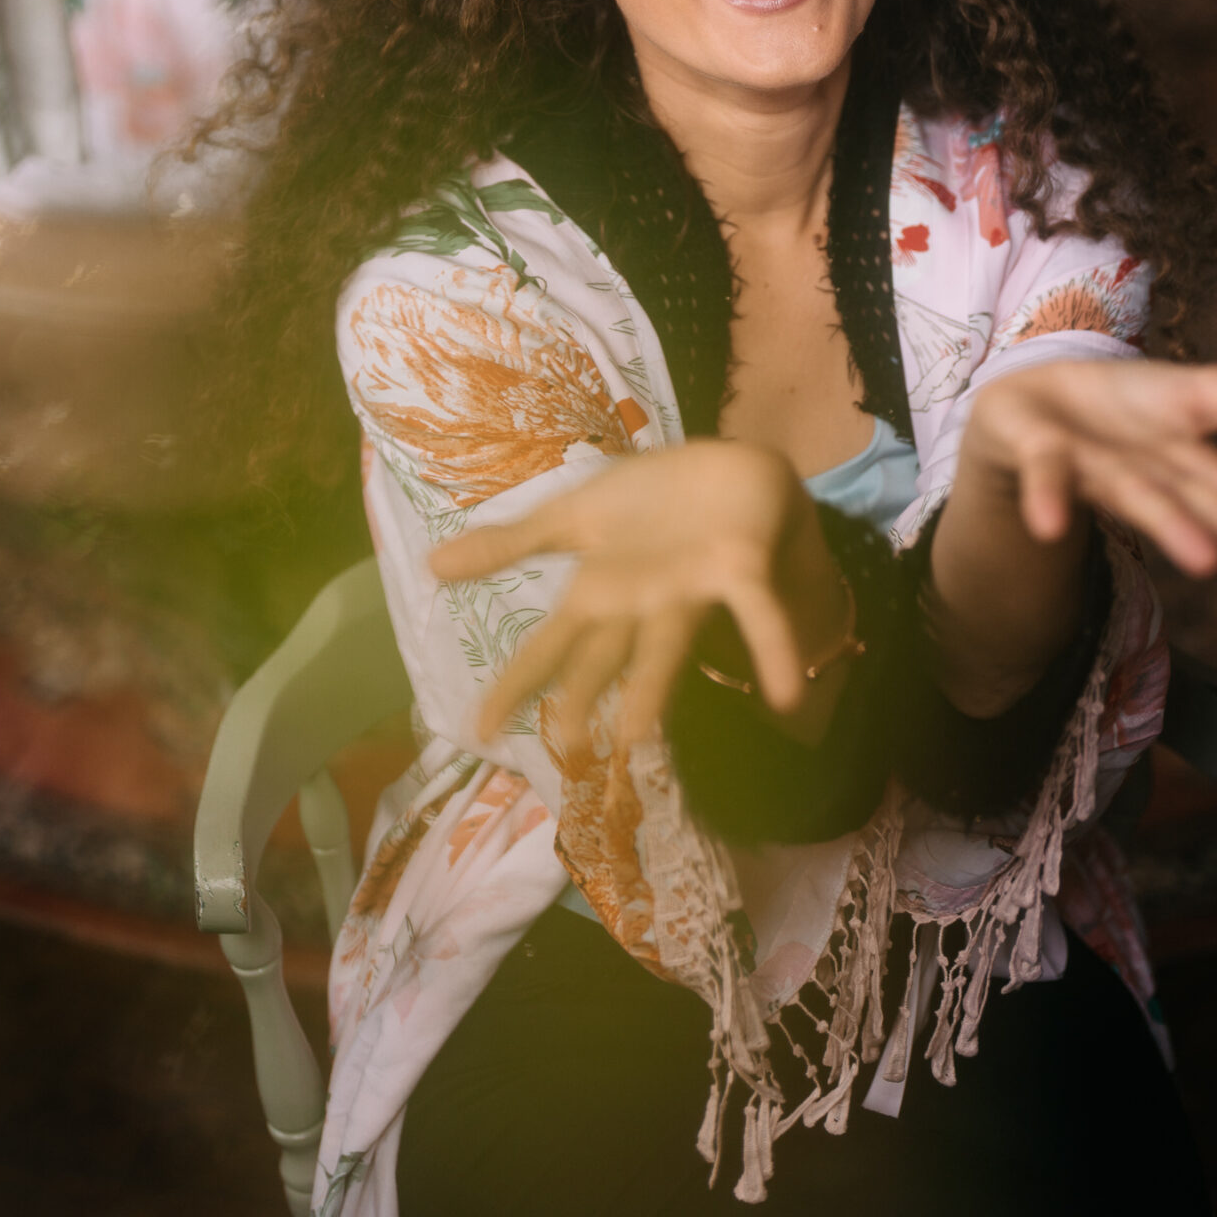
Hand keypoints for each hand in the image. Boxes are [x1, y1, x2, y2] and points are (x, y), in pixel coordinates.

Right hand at [428, 441, 842, 752]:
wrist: (730, 468)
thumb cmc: (652, 504)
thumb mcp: (573, 515)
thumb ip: (508, 543)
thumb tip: (431, 565)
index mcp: (602, 590)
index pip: (549, 645)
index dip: (515, 685)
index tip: (476, 730)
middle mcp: (643, 604)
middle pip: (605, 655)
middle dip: (583, 698)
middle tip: (566, 748)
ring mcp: (691, 591)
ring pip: (666, 644)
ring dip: (653, 688)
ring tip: (636, 735)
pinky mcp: (741, 571)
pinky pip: (757, 613)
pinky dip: (771, 649)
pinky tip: (784, 694)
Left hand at [963, 355, 1216, 587]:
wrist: (1032, 401)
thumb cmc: (1126, 407)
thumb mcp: (1201, 392)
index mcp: (1190, 467)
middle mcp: (1149, 478)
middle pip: (1200, 502)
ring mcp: (1095, 467)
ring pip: (1134, 493)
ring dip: (1166, 523)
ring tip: (1205, 560)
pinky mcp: (1040, 448)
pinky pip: (1045, 470)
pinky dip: (1047, 495)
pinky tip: (1048, 526)